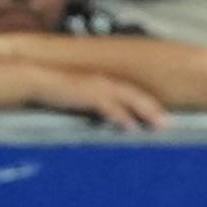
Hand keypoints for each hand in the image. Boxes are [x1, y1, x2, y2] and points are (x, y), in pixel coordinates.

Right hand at [32, 69, 169, 130]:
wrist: (37, 79)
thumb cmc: (59, 91)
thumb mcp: (82, 97)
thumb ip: (98, 106)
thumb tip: (109, 120)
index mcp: (106, 83)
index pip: (134, 93)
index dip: (150, 105)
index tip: (164, 117)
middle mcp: (105, 82)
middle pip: (137, 95)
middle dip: (154, 110)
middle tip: (169, 124)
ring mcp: (97, 86)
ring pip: (129, 98)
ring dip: (146, 112)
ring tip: (159, 125)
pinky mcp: (87, 93)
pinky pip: (108, 106)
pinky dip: (121, 116)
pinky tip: (130, 127)